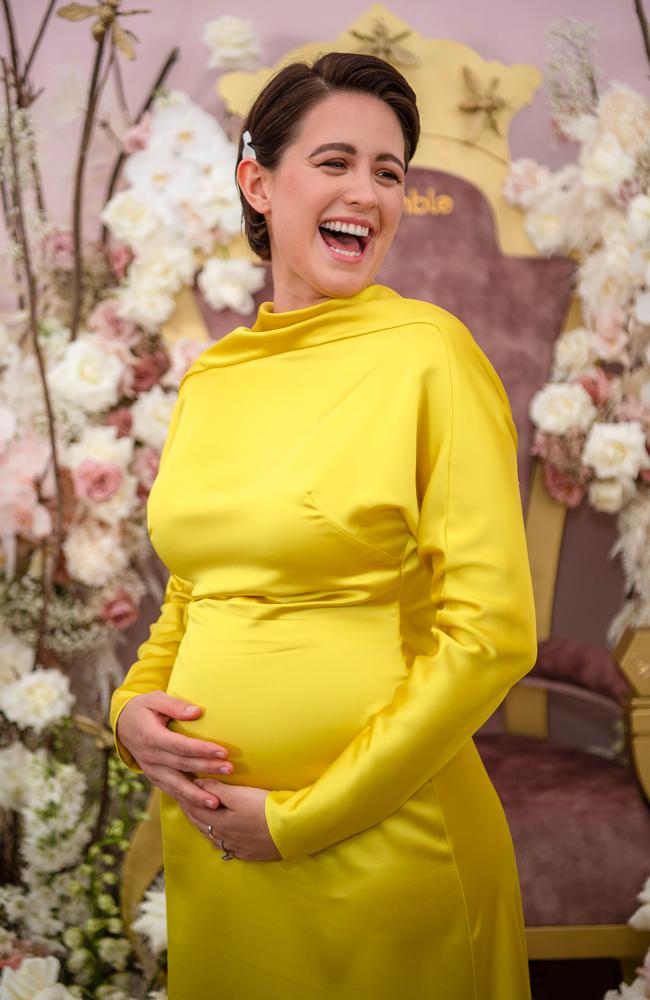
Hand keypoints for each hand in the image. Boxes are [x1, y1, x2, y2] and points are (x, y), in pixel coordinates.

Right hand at [116, 691, 233, 811]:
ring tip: (216, 803)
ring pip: (176, 785)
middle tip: (230, 770)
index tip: (223, 752)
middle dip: (207, 768)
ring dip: (196, 795)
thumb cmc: (143, 708)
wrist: (122, 725)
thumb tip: (197, 712)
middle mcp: (151, 757)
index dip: (202, 749)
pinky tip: (201, 807)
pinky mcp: (155, 778)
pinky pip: (171, 791)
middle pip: (183, 765)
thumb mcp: (155, 699)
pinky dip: (186, 800)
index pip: (181, 746)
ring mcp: (152, 770)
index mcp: (151, 737)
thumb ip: (175, 705)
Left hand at [181, 779, 282, 861]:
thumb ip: (216, 789)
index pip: (196, 811)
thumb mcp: (239, 794)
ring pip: (215, 838)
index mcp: (219, 823)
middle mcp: (225, 839)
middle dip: (193, 814)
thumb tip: (196, 783)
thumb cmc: (264, 808)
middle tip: (186, 804)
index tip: (181, 792)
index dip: (187, 800)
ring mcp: (238, 848)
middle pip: (203, 826)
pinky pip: (229, 848)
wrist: (291, 829)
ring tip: (201, 818)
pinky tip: (223, 838)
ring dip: (206, 827)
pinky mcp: (251, 854)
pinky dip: (221, 840)